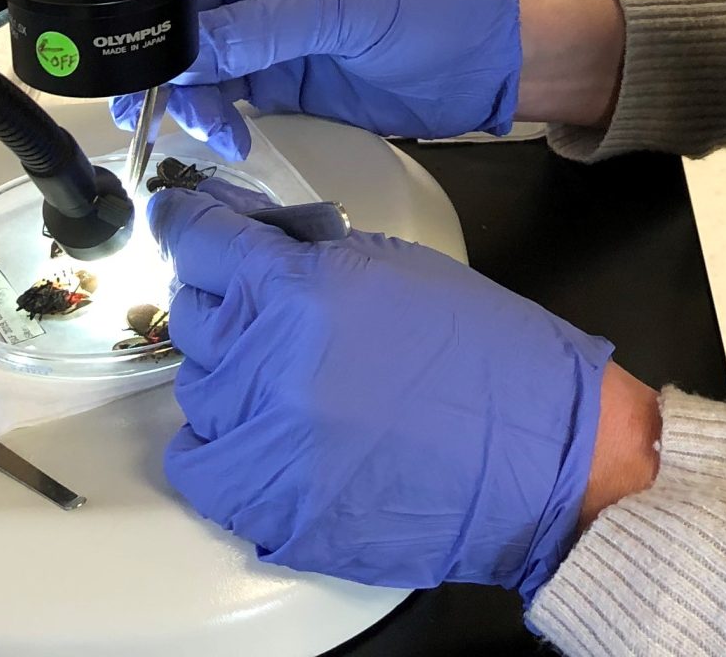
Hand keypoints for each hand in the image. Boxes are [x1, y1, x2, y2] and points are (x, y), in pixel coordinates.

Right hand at [110, 0, 519, 157]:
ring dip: (188, 94)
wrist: (482, 62)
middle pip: (184, 7)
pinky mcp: (278, 73)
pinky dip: (215, 117)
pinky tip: (225, 135)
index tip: (135, 32)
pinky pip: (225, 93)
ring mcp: (267, 25)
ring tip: (203, 125)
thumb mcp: (340, 8)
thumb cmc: (427, 5)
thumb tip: (187, 54)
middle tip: (149, 96)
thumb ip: (259, 29)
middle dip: (165, 53)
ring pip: (198, 57)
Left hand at [150, 184, 611, 597]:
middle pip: (194, 310)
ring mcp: (261, 442)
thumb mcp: (398, 266)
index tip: (183, 219)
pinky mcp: (268, 507)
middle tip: (270, 302)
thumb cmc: (487, 356)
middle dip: (226, 295)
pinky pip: (199, 461)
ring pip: (196, 383)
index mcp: (298, 290)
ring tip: (295, 373)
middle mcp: (264, 364)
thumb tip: (253, 240)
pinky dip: (219, 442)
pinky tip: (262, 430)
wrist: (541, 457)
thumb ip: (310, 253)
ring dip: (232, 368)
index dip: (188, 222)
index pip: (198, 239)